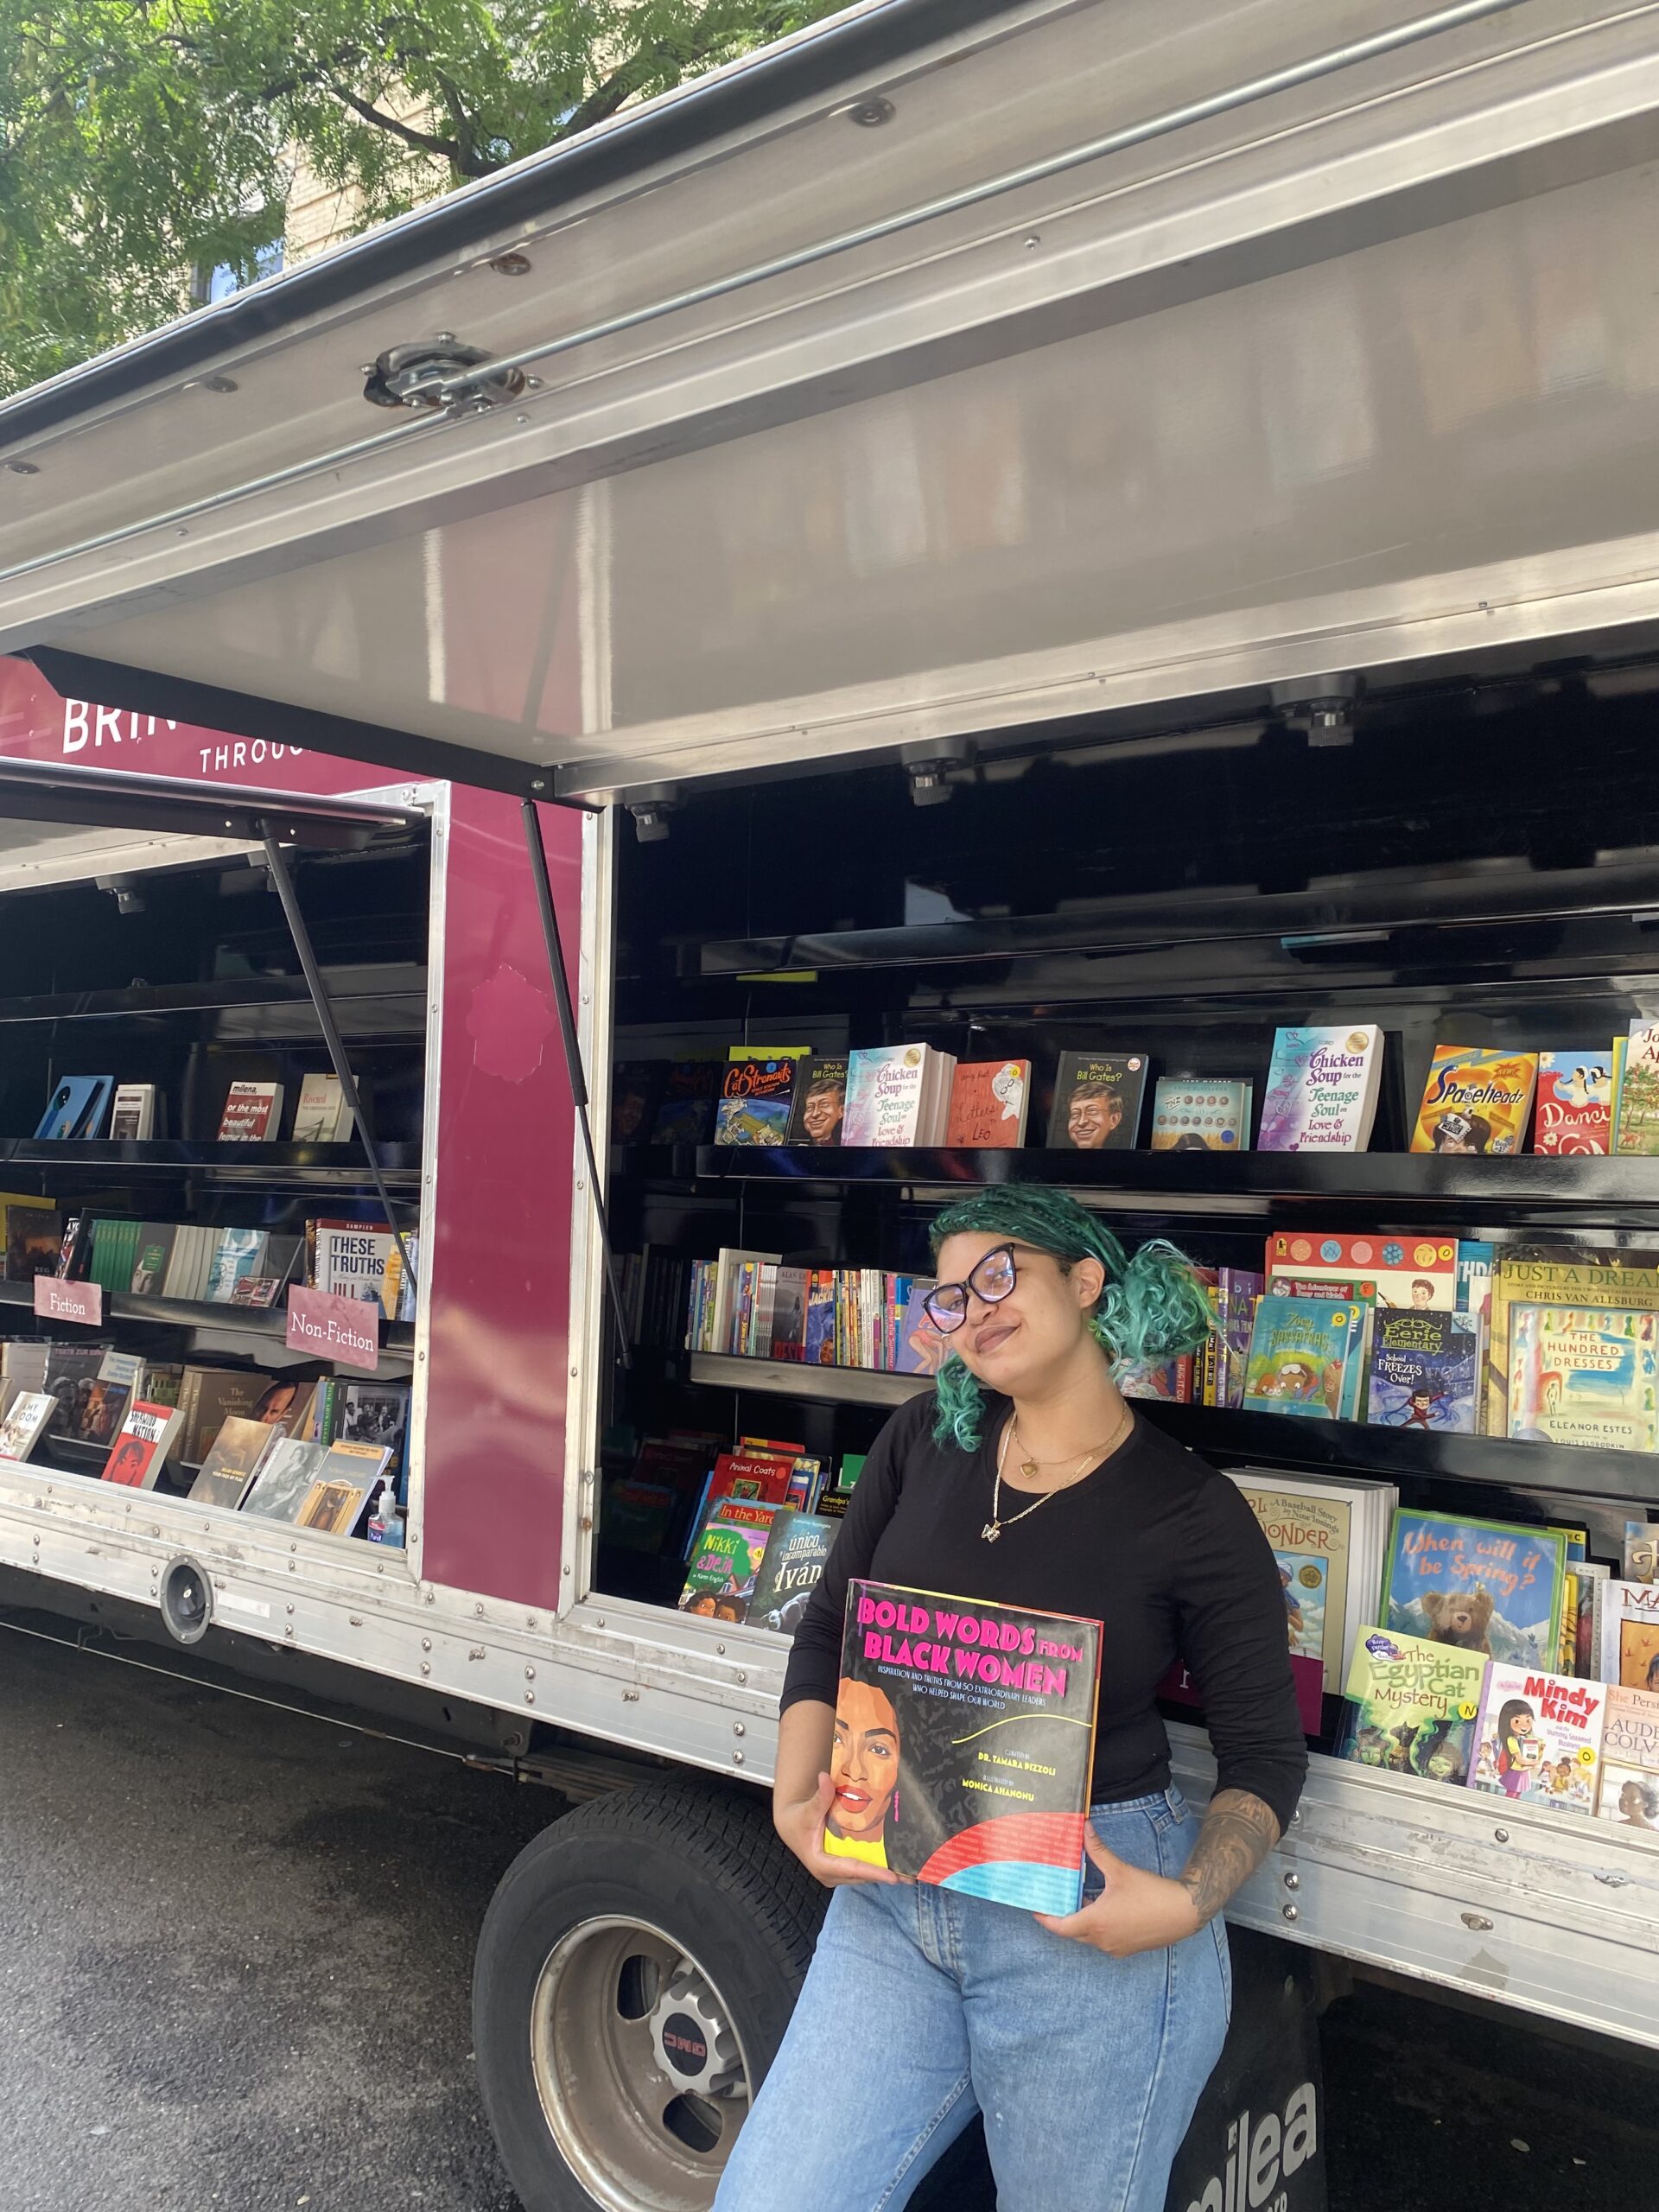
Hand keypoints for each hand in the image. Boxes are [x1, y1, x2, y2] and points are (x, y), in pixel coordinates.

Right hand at [774, 1771, 902, 1888]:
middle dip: (886, 1876)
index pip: (852, 1869)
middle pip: (862, 1877)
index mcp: (821, 1864)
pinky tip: (895, 1865)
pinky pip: (862, 1872)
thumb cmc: (799, 1820)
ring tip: (909, 1874)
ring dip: (884, 1874)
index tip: (893, 1877)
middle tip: (911, 1876)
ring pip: (864, 1877)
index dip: (874, 1873)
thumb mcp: (809, 1809)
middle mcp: (830, 1875)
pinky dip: (877, 1869)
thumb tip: (825, 1777)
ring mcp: (836, 1876)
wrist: (791, 1827)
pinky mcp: (841, 1872)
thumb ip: (820, 1797)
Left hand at [1034, 1827, 1201, 1955]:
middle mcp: (1103, 1940)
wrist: (1183, 1912)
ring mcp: (1115, 1947)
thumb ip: (1099, 1851)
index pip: (1061, 1927)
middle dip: (1063, 1916)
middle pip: (1073, 1932)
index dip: (1046, 1919)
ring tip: (1078, 1897)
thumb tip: (1084, 1829)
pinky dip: (1097, 1925)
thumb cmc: (1151, 1893)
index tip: (1035, 1909)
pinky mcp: (1127, 1948)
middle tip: (1055, 1898)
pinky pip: (1104, 1938)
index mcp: (1096, 1923)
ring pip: (1089, 1935)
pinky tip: (1102, 1906)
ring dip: (1082, 1920)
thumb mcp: (1121, 1870)